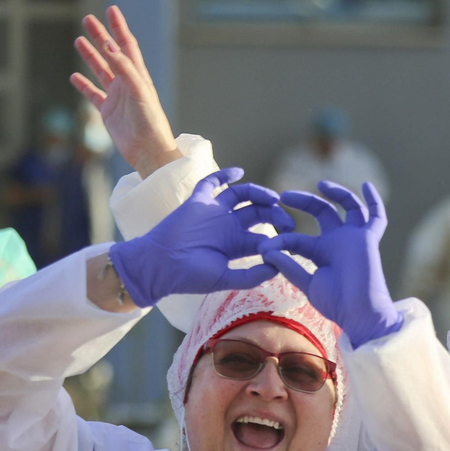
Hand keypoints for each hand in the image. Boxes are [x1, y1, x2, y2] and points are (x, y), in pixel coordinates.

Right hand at [70, 6, 179, 178]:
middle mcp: (127, 84)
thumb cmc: (150, 123)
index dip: (119, 28)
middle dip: (101, 36)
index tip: (111, 10)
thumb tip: (110, 46)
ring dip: (91, 56)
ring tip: (79, 40)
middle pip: (111, 54)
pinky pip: (94, 95)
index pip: (127, 46)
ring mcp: (117, 98)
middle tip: (88, 20)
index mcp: (138, 77)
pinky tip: (74, 76)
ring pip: (101, 71)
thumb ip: (125, 68)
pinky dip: (84, 85)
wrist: (149, 152)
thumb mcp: (139, 91)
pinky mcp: (109, 113)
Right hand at [109, 167, 293, 305]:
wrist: (159, 266)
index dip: (280, 238)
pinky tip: (239, 172)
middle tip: (287, 222)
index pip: (266, 236)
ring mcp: (215, 212)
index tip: (290, 241)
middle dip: (276, 215)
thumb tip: (276, 267)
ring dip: (259, 194)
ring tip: (273, 199)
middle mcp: (229, 226)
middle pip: (259, 213)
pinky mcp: (199, 202)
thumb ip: (250, 275)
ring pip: (242, 196)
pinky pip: (212, 183)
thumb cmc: (190, 276)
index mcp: (238, 245)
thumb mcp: (225, 279)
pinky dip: (225, 175)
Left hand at [261, 181, 401, 347]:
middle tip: (284, 196)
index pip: (297, 237)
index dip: (281, 238)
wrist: (358, 313)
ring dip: (336, 193)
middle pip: (322, 211)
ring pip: (348, 207)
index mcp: (320, 252)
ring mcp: (353, 238)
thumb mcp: (307, 282)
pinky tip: (367, 185)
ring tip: (320, 184)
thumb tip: (266, 251)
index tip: (265, 245)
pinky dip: (374, 201)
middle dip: (304, 201)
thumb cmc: (335, 303)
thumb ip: (289, 266)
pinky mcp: (368, 239)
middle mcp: (337, 241)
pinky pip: (376, 217)